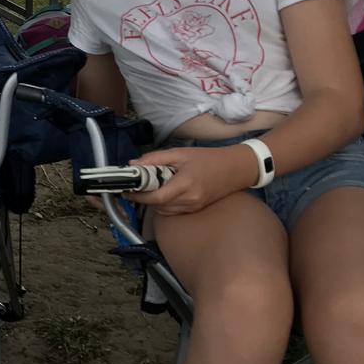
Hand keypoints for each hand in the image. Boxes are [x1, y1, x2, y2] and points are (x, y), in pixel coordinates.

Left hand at [126, 145, 255, 214]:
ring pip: (164, 210)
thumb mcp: (180, 153)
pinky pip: (173, 210)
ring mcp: (193, 207)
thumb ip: (155, 159)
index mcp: (185, 184)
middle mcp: (189, 200)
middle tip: (137, 186)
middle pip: (157, 205)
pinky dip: (164, 203)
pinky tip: (166, 191)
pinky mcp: (195, 209)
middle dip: (144, 197)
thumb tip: (133, 165)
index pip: (156, 197)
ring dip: (153, 201)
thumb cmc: (208, 158)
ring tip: (152, 186)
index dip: (138, 195)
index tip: (127, 189)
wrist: (236, 169)